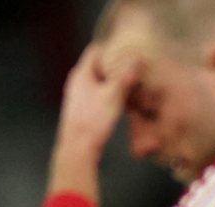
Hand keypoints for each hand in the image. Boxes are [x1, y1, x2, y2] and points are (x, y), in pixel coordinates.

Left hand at [55, 45, 142, 161]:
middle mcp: (77, 83)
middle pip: (98, 66)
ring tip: (131, 84)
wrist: (77, 150)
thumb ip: (126, 75)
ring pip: (98, 82)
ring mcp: (78, 97)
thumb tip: (138, 58)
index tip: (127, 49)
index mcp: (81, 74)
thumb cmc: (93, 121)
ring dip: (114, 82)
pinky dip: (110, 94)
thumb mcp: (114, 95)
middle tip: (133, 66)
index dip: (111, 47)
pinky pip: (98, 96)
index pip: (95, 50)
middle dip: (115, 65)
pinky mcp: (82, 110)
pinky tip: (122, 102)